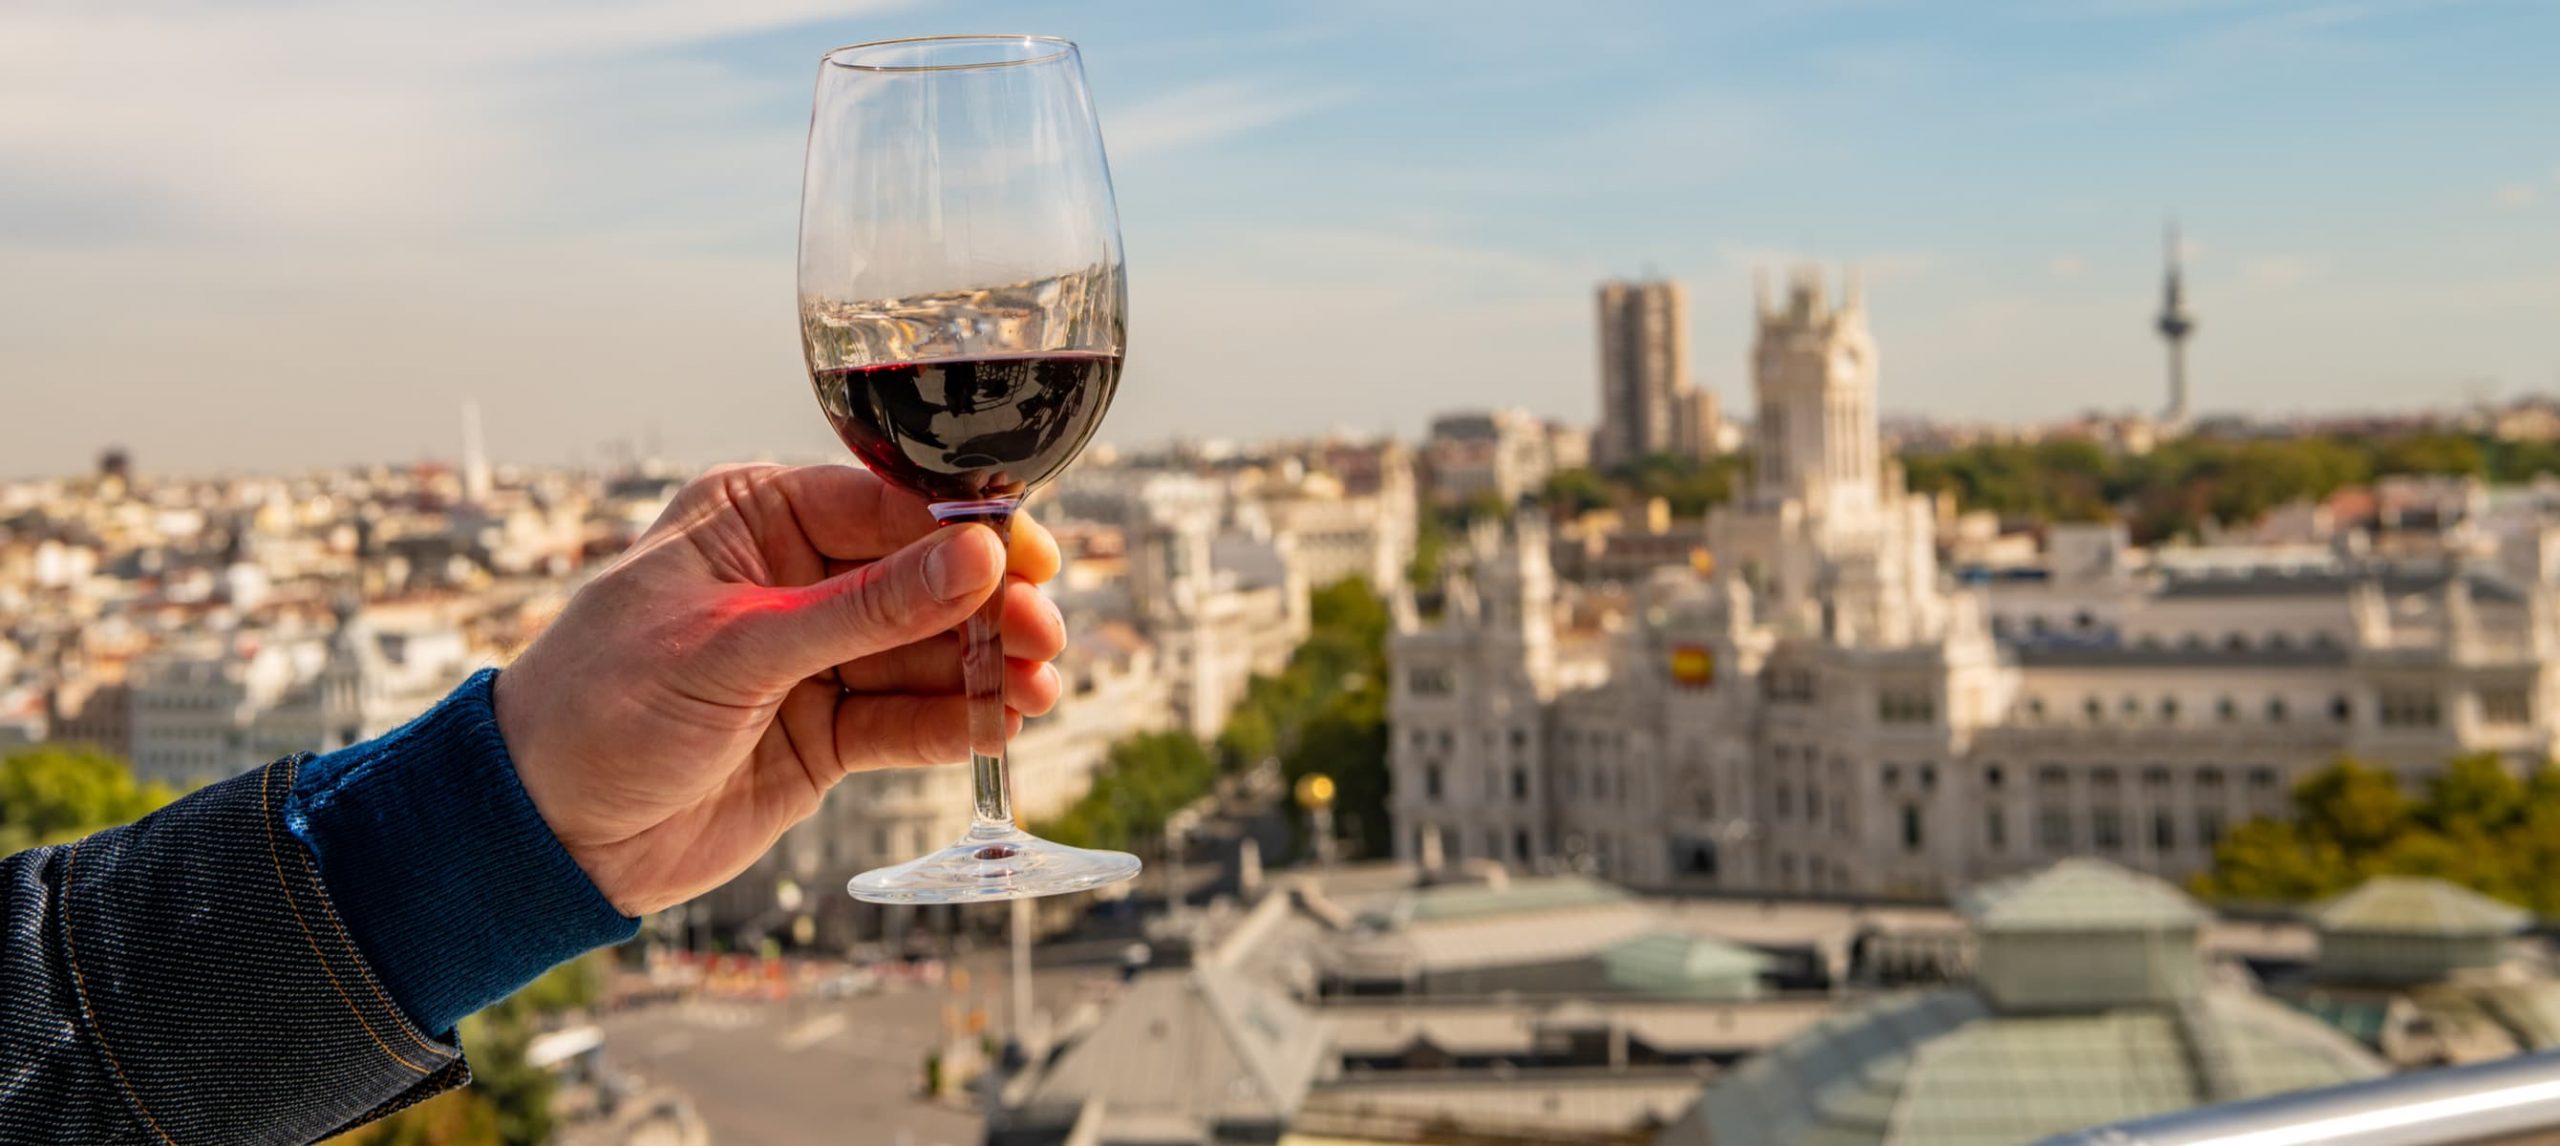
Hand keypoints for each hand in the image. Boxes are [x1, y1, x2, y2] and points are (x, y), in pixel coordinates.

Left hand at [492, 463, 1067, 915]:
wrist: (544, 834)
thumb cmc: (600, 708)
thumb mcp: (736, 649)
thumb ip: (864, 609)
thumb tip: (975, 561)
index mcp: (753, 518)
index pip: (884, 507)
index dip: (964, 536)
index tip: (1030, 560)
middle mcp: (792, 577)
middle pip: (920, 582)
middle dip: (987, 609)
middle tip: (1044, 637)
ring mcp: (813, 658)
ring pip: (924, 653)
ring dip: (984, 670)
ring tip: (1038, 691)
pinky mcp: (825, 731)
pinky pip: (906, 720)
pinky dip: (955, 725)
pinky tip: (999, 728)